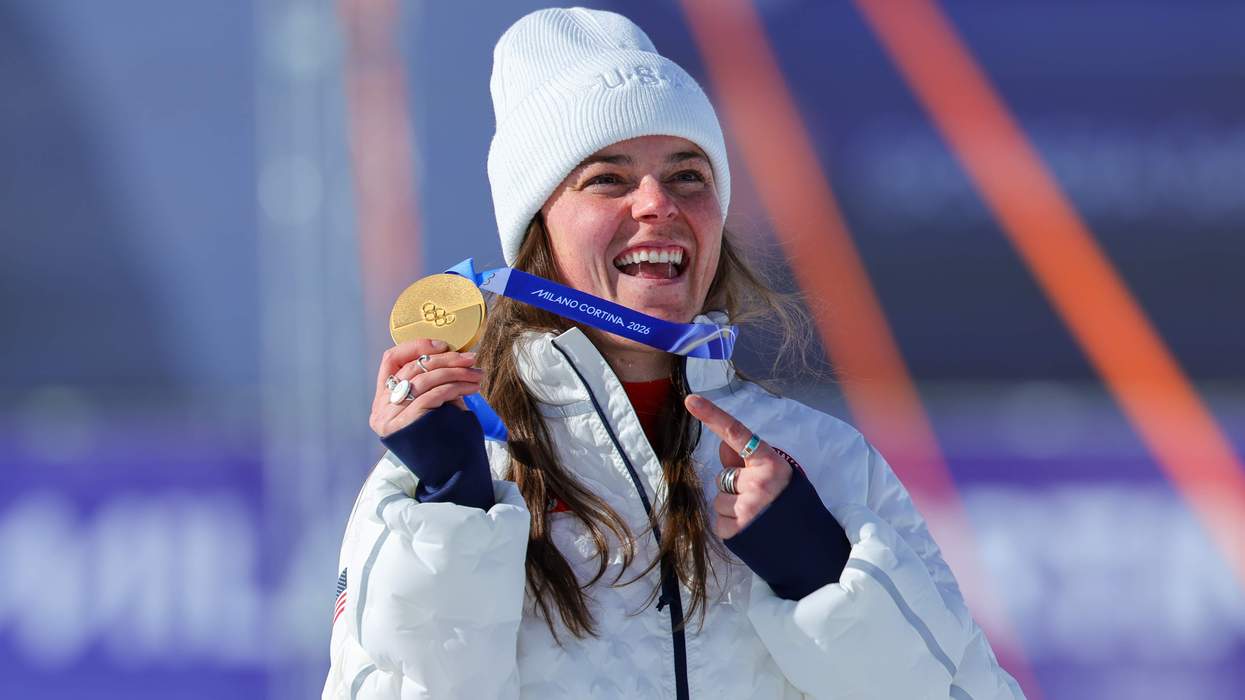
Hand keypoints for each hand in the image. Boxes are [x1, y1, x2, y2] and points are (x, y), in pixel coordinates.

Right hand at [369, 339, 482, 438]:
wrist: (448, 473)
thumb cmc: (441, 436)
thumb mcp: (430, 405)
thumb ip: (431, 382)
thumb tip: (453, 354)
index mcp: (382, 399)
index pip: (390, 360)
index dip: (415, 346)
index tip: (442, 345)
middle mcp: (381, 408)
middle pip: (412, 368)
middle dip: (446, 360)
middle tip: (471, 359)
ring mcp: (391, 417)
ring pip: (424, 380)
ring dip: (455, 372)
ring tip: (476, 374)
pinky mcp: (406, 424)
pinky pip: (432, 396)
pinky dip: (454, 387)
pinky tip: (470, 388)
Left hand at [684, 394, 791, 538]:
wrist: (809, 544)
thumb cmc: (790, 503)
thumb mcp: (776, 474)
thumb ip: (748, 460)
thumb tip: (722, 445)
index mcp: (770, 463)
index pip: (737, 433)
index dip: (713, 416)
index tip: (691, 401)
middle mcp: (758, 482)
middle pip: (722, 476)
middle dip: (734, 487)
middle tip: (759, 499)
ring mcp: (746, 507)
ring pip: (718, 499)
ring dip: (731, 507)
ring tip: (756, 516)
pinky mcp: (736, 530)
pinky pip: (718, 521)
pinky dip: (730, 525)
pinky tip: (750, 529)